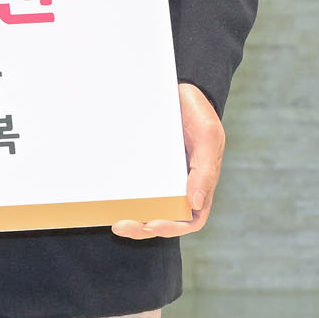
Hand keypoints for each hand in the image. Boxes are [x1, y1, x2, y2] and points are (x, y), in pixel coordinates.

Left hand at [112, 82, 222, 239]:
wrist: (182, 89)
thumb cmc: (200, 114)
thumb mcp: (208, 138)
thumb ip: (205, 171)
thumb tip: (195, 203)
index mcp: (200, 185)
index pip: (190, 219)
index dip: (173, 227)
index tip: (152, 224)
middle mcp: (181, 185)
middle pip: (165, 219)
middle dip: (144, 228)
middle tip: (122, 226)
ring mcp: (163, 177)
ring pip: (149, 208)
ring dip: (134, 220)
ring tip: (116, 222)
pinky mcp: (147, 165)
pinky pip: (136, 186)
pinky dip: (125, 198)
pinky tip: (110, 199)